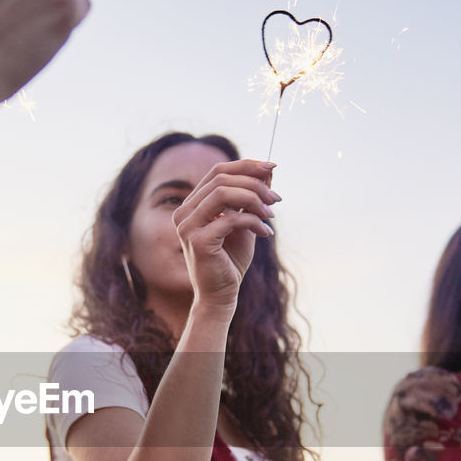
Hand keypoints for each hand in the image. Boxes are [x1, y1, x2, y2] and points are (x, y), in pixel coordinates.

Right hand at [172, 159, 278, 312]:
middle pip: (221, 178)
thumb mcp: (244, 222)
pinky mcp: (198, 241)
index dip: (246, 165)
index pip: (217, 172)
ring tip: (271, 214)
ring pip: (224, 193)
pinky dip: (253, 221)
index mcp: (192, 205)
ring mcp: (188, 226)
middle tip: (276, 198)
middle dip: (254, 183)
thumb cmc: (231, 260)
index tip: (272, 167)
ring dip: (254, 199)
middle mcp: (184, 212)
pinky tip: (266, 232)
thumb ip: (251, 198)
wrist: (220, 295)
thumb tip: (268, 171)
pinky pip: (231, 219)